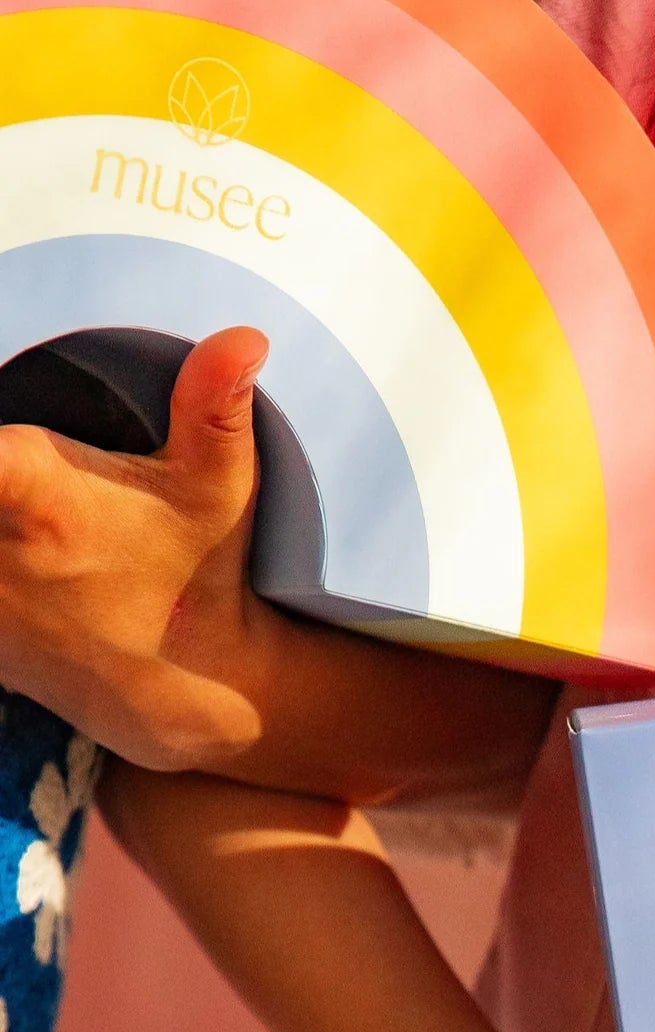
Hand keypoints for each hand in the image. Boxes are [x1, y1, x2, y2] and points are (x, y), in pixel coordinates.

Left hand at [0, 328, 273, 767]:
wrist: (182, 686)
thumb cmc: (198, 574)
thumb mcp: (219, 490)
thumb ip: (215, 406)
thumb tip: (245, 337)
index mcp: (38, 495)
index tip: (6, 452)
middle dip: (3, 479)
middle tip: (28, 486)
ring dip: (1, 520)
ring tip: (35, 527)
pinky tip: (27, 560)